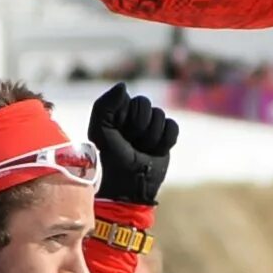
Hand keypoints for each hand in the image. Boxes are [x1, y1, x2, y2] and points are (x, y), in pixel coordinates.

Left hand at [87, 83, 177, 205]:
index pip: (127, 98)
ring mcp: (150, 127)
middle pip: (145, 105)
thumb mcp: (100, 130)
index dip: (124, 116)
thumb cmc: (109, 159)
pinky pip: (172, 126)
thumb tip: (124, 86)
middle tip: (130, 143)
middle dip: (138, 126)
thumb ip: (105, 104)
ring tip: (141, 150)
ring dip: (150, 136)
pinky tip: (155, 151)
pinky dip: (165, 140)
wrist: (127, 187)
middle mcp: (133, 116)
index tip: (116, 133)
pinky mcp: (165, 138)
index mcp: (115, 111)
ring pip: (160, 115)